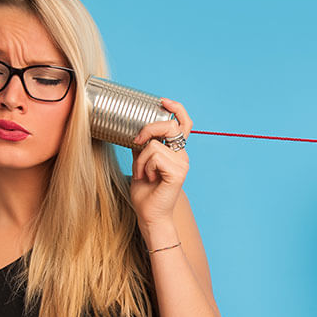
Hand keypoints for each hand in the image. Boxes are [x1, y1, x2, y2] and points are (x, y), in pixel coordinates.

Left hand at [130, 98, 191, 237]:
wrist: (149, 215)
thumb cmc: (146, 193)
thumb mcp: (140, 163)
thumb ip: (141, 147)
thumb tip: (133, 131)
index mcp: (176, 151)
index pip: (183, 124)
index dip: (176, 109)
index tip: (162, 102)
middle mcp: (182, 155)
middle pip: (169, 126)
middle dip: (148, 129)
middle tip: (136, 141)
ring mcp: (182, 163)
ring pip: (154, 144)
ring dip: (141, 159)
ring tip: (143, 173)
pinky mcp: (178, 172)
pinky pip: (155, 156)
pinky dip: (145, 166)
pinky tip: (149, 178)